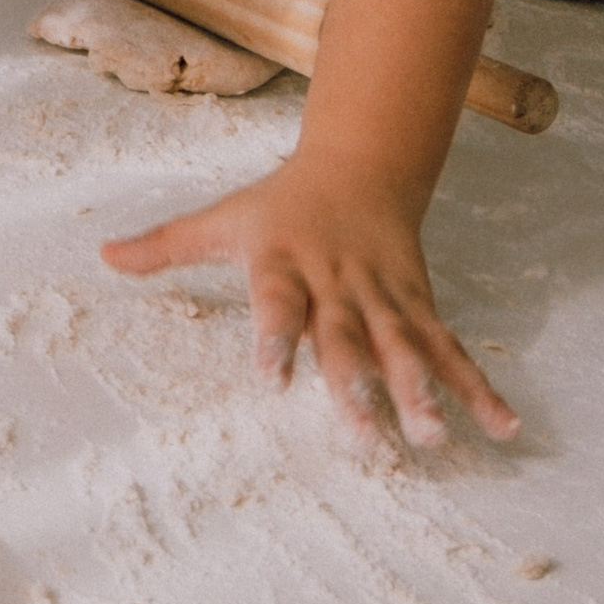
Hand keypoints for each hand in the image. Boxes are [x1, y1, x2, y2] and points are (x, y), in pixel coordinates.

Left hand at [102, 151, 518, 450]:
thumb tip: (103, 255)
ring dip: (422, 391)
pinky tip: (501, 423)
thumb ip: (166, 246)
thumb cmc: (279, 205)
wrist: (360, 166)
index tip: (271, 378)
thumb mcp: (223, 219)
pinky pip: (450, 348)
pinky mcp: (419, 305)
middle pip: (348, 334)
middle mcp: (338, 282)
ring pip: (406, 344)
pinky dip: (476, 387)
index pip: (278, 302)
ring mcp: (384, 295)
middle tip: (366, 432)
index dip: (275, 337)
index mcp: (285, 261)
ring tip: (434, 437)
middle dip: (358, 382)